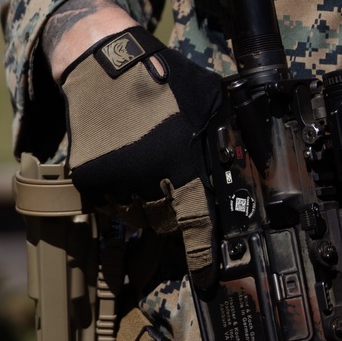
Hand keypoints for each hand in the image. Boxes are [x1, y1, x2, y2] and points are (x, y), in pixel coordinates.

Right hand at [61, 25, 222, 275]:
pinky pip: (111, 204)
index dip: (201, 252)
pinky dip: (123, 194)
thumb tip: (254, 162)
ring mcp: (112, 177)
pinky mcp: (87, 178)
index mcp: (178, 154)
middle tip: (176, 185)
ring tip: (152, 165)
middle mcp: (144, 172)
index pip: (193, 218)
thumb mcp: (209, 97)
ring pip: (138, 215)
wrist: (102, 63)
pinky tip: (129, 162)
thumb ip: (227, 132)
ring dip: (149, 204)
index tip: (207, 277)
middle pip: (166, 220)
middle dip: (176, 212)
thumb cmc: (163, 77)